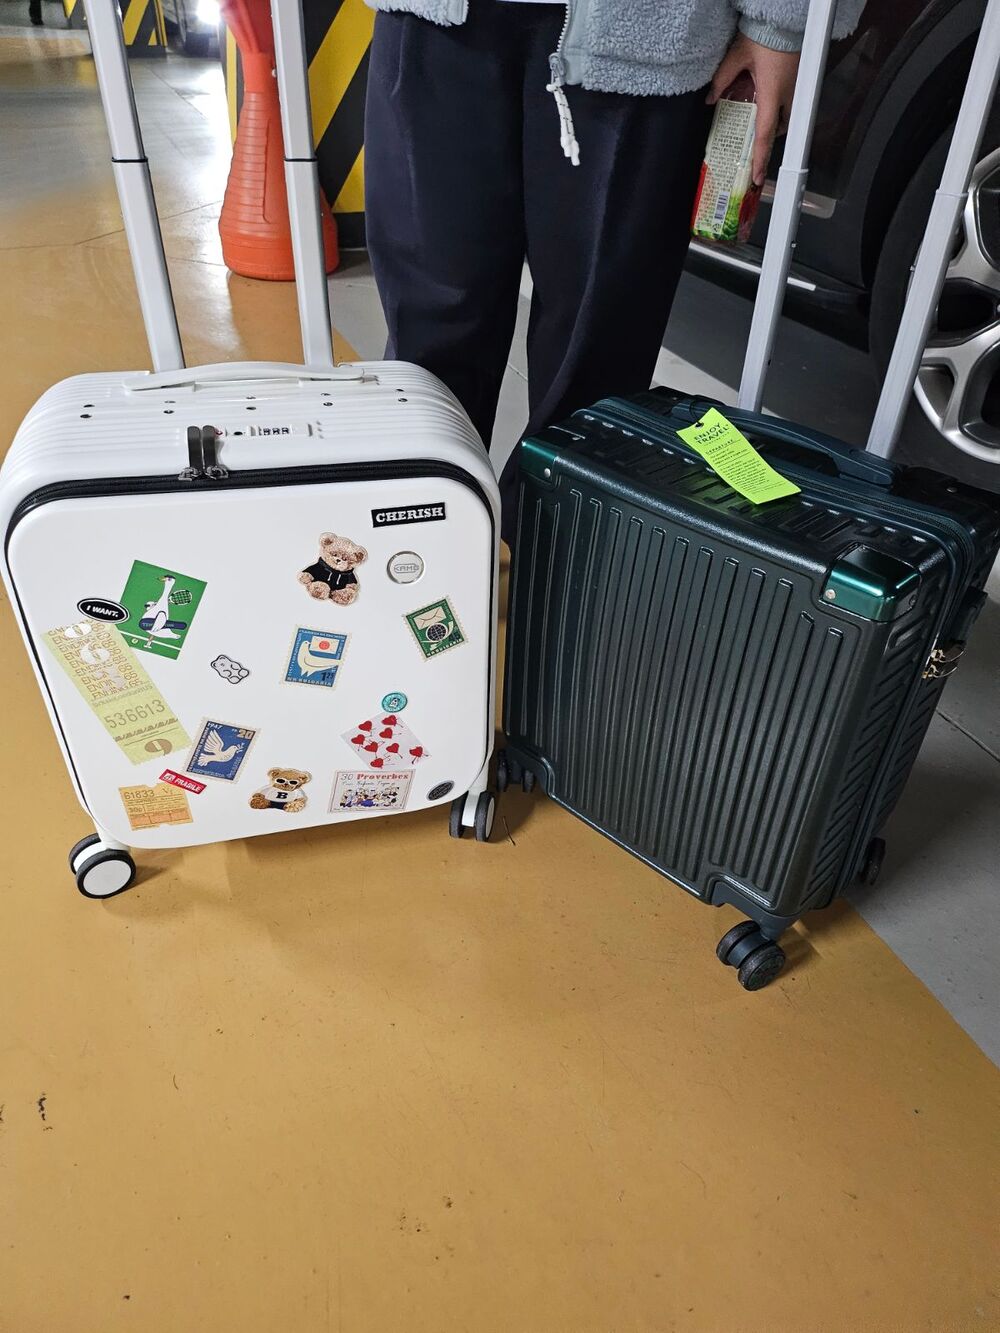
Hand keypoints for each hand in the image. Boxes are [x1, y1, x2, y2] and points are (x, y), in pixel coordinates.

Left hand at [707, 33, 799, 186]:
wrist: (785, 16)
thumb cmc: (765, 34)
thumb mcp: (737, 56)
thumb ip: (722, 80)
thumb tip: (710, 98)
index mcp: (772, 94)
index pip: (764, 135)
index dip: (760, 159)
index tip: (757, 177)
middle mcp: (788, 93)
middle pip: (779, 128)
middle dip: (768, 138)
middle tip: (755, 142)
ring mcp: (796, 85)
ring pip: (788, 115)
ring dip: (776, 121)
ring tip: (760, 118)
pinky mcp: (799, 76)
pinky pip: (791, 99)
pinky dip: (781, 105)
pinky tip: (769, 97)